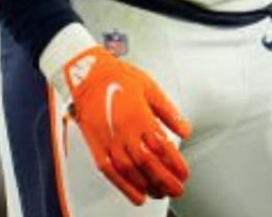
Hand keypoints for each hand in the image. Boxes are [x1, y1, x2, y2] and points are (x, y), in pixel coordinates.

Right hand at [61, 46, 191, 203]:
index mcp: (140, 117)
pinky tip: (137, 195)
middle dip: (165, 181)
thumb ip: (169, 112)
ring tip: (160, 193)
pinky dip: (124, 187)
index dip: (175, 165)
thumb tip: (184, 130)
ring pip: (130, 172)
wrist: (87, 75)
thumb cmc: (118, 77)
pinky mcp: (96, 146)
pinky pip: (110, 172)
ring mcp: (109, 141)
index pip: (162, 148)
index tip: (184, 173)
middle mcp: (124, 132)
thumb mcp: (150, 88)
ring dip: (148, 186)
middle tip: (177, 190)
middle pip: (148, 164)